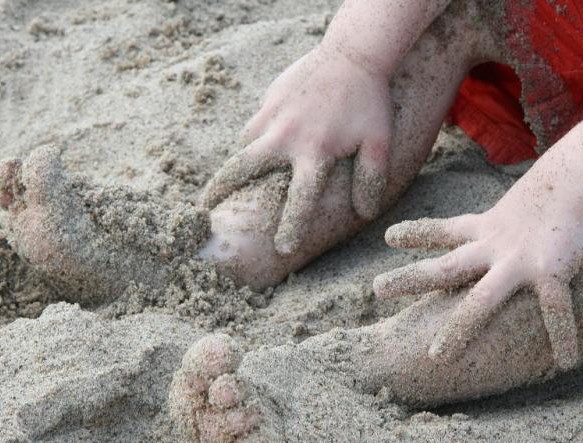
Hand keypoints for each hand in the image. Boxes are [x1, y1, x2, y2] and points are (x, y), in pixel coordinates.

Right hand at [200, 44, 393, 254]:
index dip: (290, 226)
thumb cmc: (369, 101)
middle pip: (243, 169)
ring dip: (235, 166)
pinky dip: (252, 141)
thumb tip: (364, 214)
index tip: (281, 249)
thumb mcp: (378, 142)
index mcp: (315, 152)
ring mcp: (273, 115)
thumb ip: (371, 178)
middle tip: (204, 209)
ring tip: (226, 184)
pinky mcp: (270, 99)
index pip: (299, 199)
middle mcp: (287, 136)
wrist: (354, 53)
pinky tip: (256, 148)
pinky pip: (254, 126)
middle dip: (221, 190)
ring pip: (244, 146)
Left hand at [373, 164, 582, 369]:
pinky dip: (563, 337)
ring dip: (456, 330)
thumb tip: (535, 211)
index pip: (445, 230)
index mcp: (492, 226)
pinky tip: (567, 362)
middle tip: (376, 289)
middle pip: (444, 267)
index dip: (417, 234)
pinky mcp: (552, 270)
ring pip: (479, 302)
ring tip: (435, 357)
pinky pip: (555, 311)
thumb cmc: (572, 173)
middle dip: (409, 279)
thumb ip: (527, 209)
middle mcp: (496, 246)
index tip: (389, 238)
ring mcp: (519, 260)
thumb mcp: (535, 192)